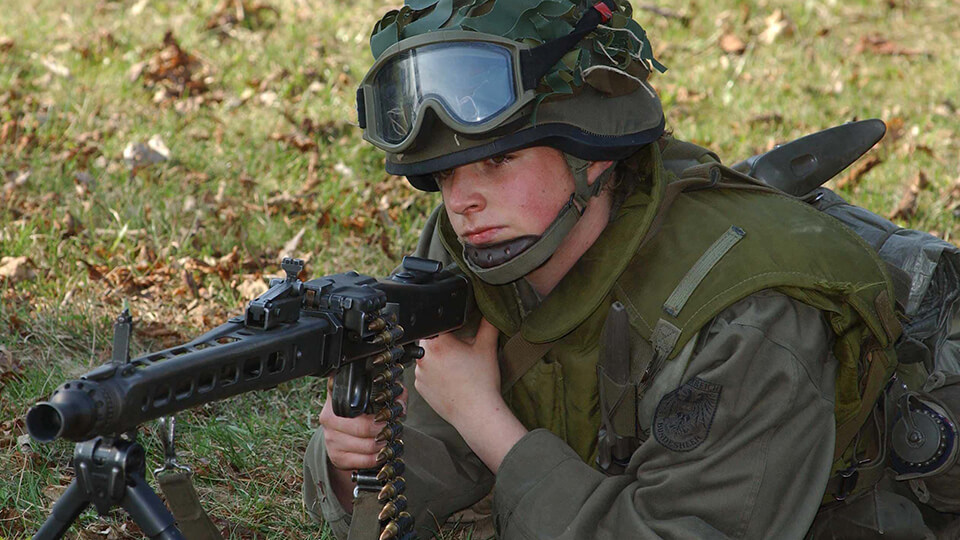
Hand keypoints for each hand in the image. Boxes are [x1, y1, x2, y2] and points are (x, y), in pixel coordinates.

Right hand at [319, 377, 406, 511]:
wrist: (346, 432)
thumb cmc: (364, 412)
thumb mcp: (378, 398)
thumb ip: (393, 396)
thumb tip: (400, 407)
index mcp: (336, 397)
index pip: (348, 397)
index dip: (368, 405)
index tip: (384, 413)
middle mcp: (330, 417)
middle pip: (362, 427)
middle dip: (382, 430)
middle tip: (392, 430)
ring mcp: (331, 438)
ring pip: (365, 445)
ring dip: (382, 445)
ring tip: (389, 440)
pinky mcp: (337, 456)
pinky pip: (363, 460)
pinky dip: (376, 458)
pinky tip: (381, 452)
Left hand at [416, 318, 501, 427]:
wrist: (477, 414)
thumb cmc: (482, 382)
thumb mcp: (487, 348)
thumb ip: (488, 325)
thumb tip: (490, 311)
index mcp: (438, 343)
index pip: (437, 324)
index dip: (448, 327)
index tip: (458, 335)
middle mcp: (423, 357)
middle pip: (430, 341)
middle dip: (443, 343)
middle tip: (460, 354)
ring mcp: (419, 374)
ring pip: (427, 358)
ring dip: (438, 359)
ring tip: (456, 369)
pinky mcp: (420, 387)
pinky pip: (425, 375)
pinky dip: (434, 375)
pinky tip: (450, 380)